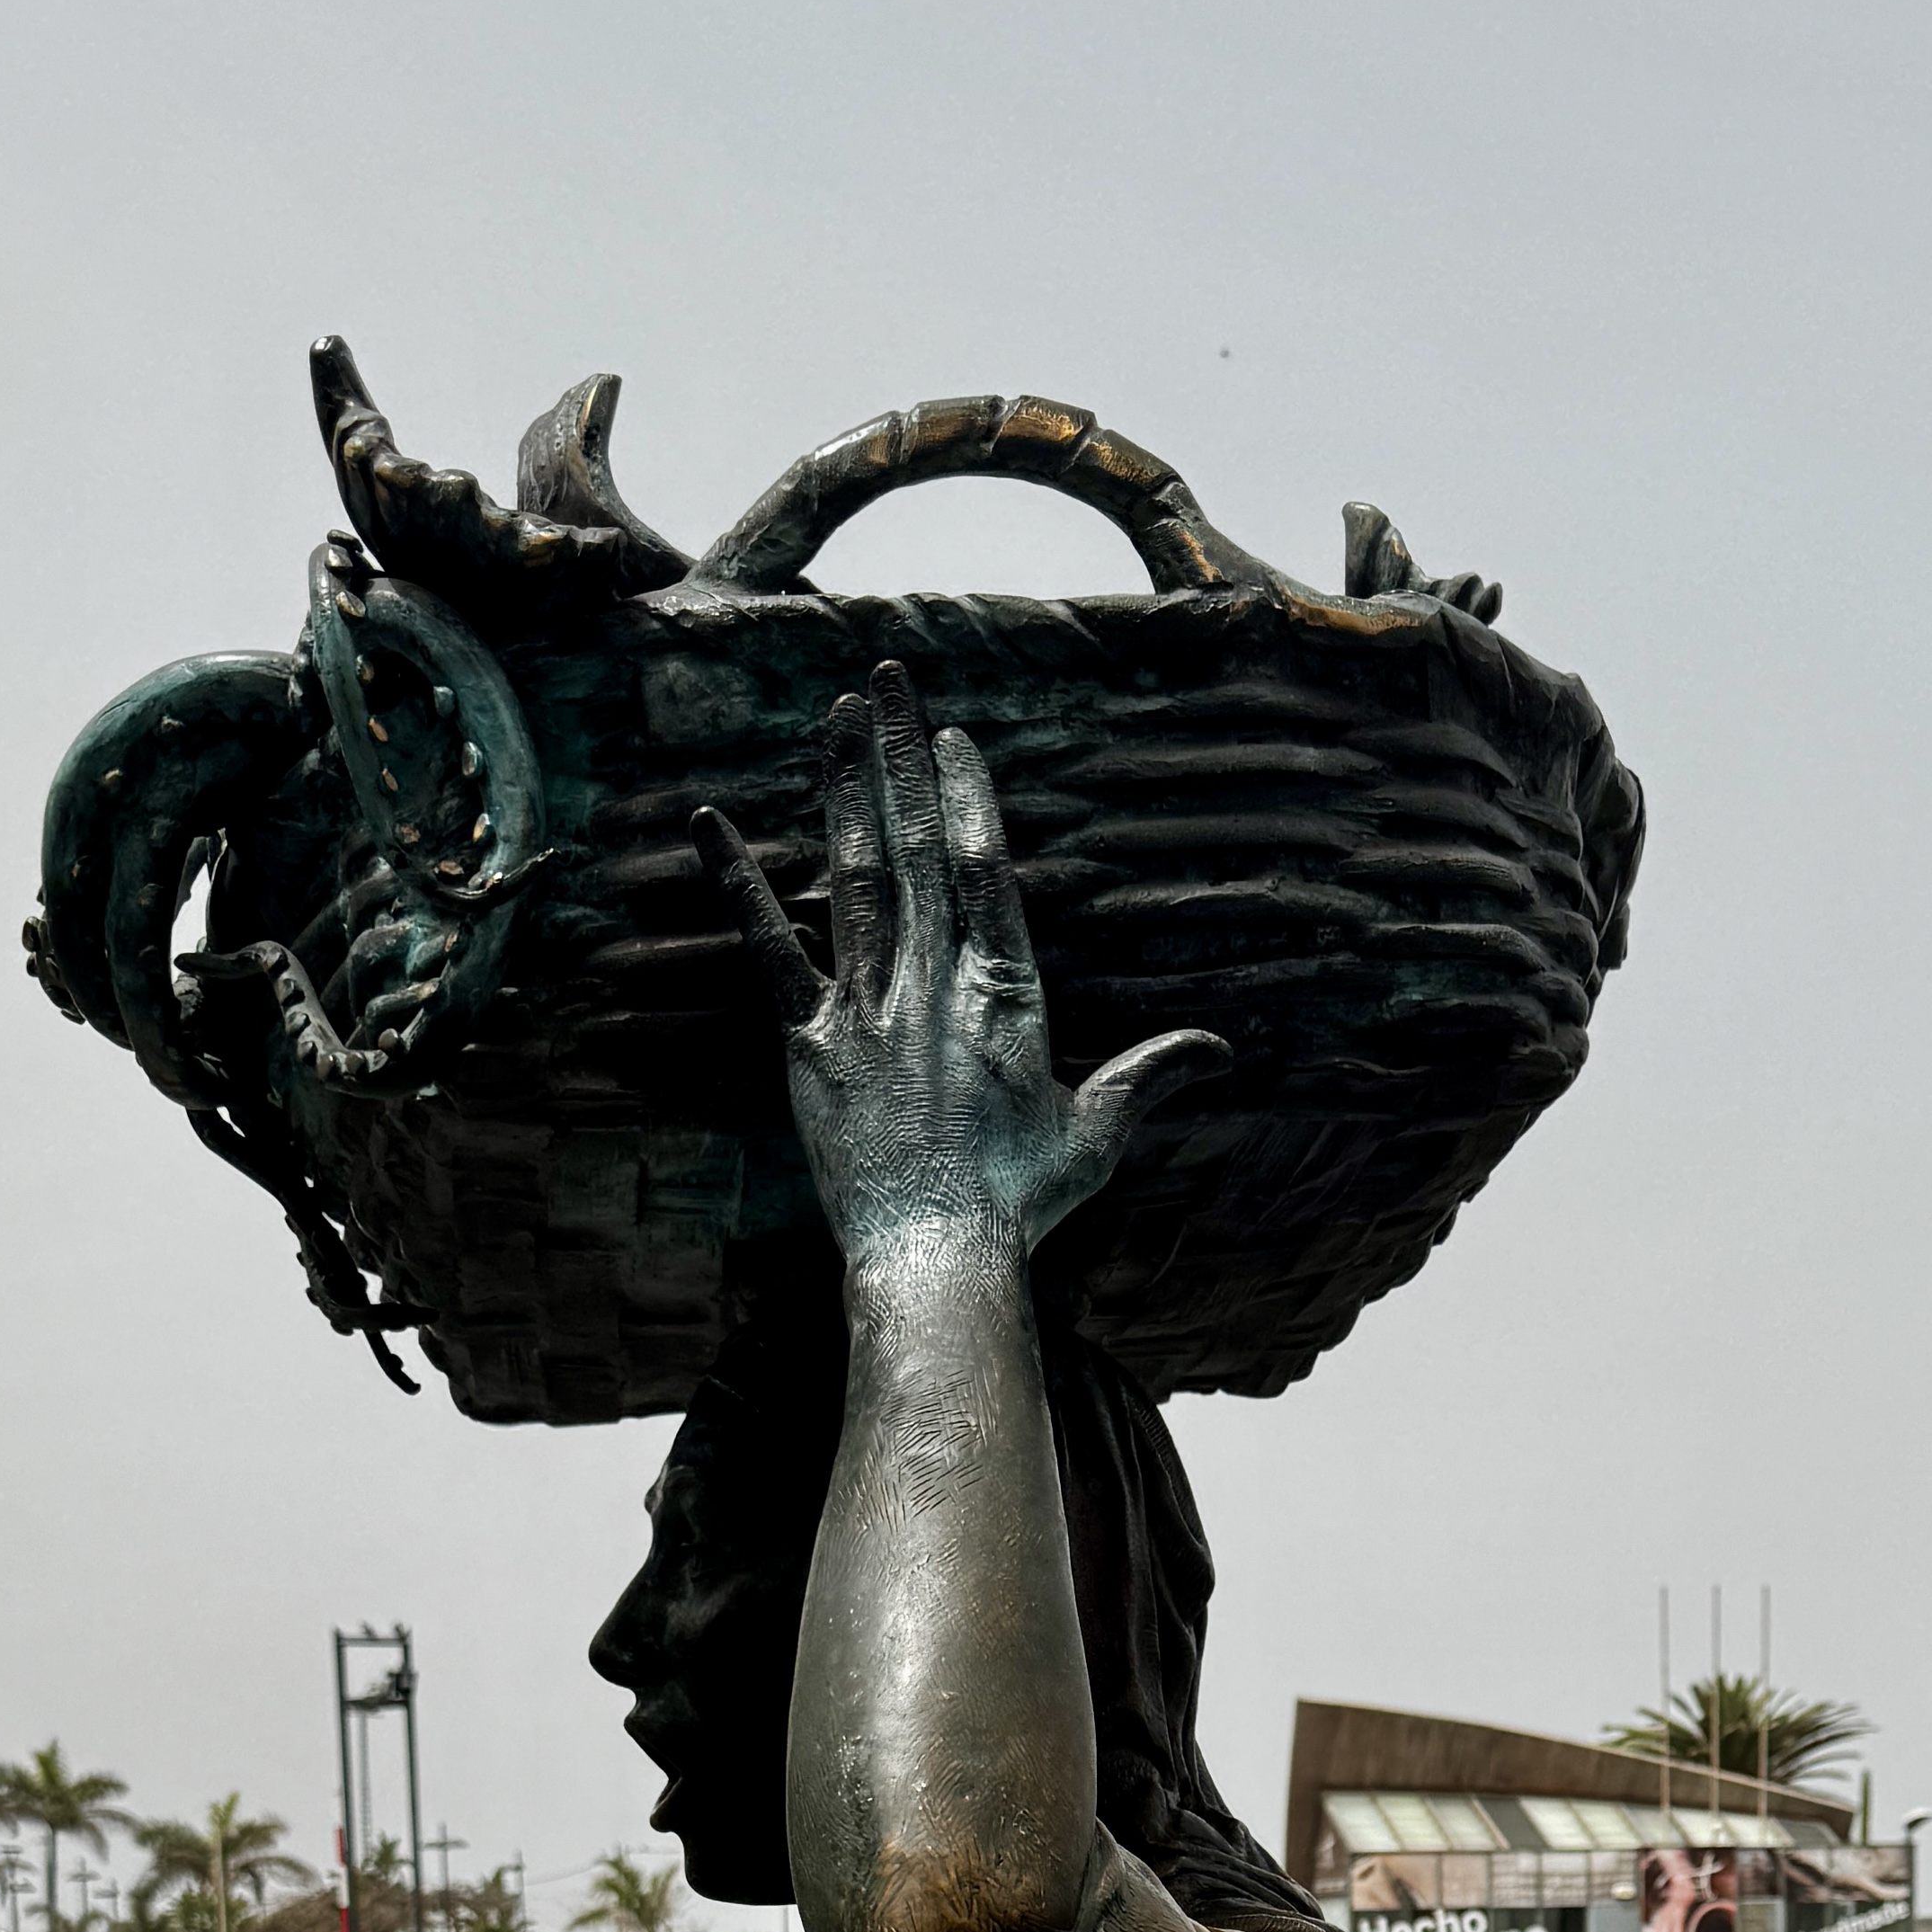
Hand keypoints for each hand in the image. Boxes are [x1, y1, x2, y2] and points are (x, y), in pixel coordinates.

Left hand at [698, 663, 1223, 1268]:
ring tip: (838, 716)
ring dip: (844, 788)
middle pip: (919, 844)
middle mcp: (934, 981)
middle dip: (902, 754)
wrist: (936, 1255)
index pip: (985, 866)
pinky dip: (741, 885)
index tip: (950, 734)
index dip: (967, 793)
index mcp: (1004, 990)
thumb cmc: (1020, 1204)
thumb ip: (1151, 1076)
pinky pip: (771, 949)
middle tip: (889, 676)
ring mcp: (869, 1006)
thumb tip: (1219, 1049)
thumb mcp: (1096, 1135)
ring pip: (854, 874)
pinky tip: (711, 823)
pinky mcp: (813, 1042)